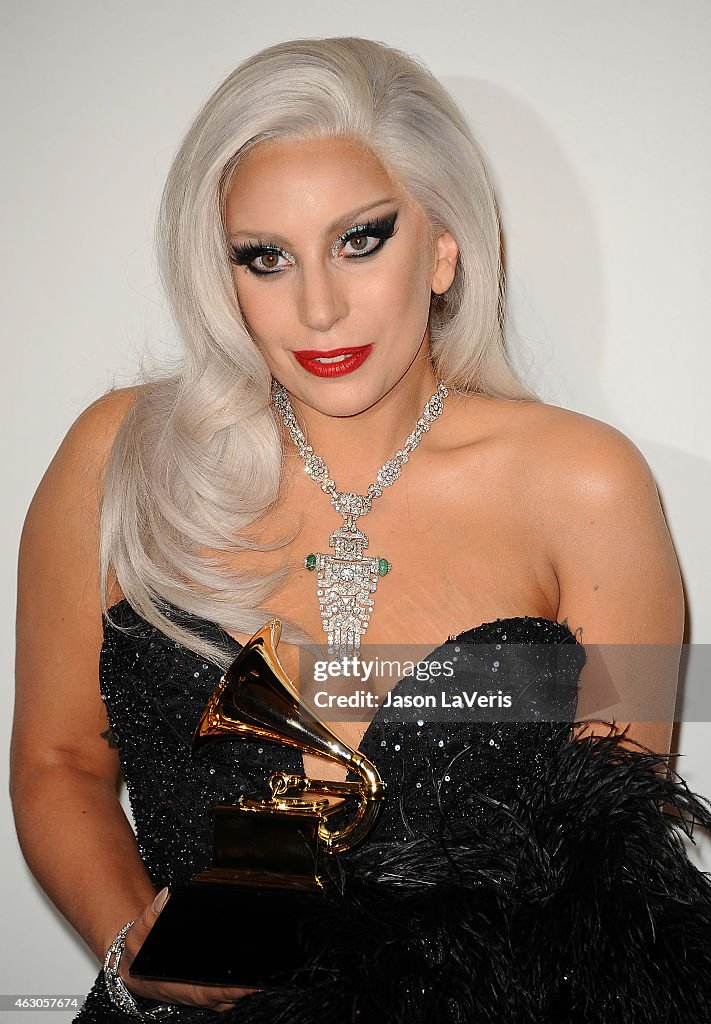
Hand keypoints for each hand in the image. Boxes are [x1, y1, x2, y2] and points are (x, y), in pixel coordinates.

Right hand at [119, 889, 258, 1011]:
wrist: (135, 962)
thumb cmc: (138, 953)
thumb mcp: (138, 934)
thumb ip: (150, 916)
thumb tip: (165, 897)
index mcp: (184, 987)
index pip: (215, 992)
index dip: (235, 989)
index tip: (254, 981)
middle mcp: (198, 993)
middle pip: (232, 995)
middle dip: (251, 983)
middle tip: (271, 964)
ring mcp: (206, 991)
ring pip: (234, 993)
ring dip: (250, 981)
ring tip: (270, 961)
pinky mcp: (210, 985)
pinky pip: (231, 986)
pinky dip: (244, 977)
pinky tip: (257, 958)